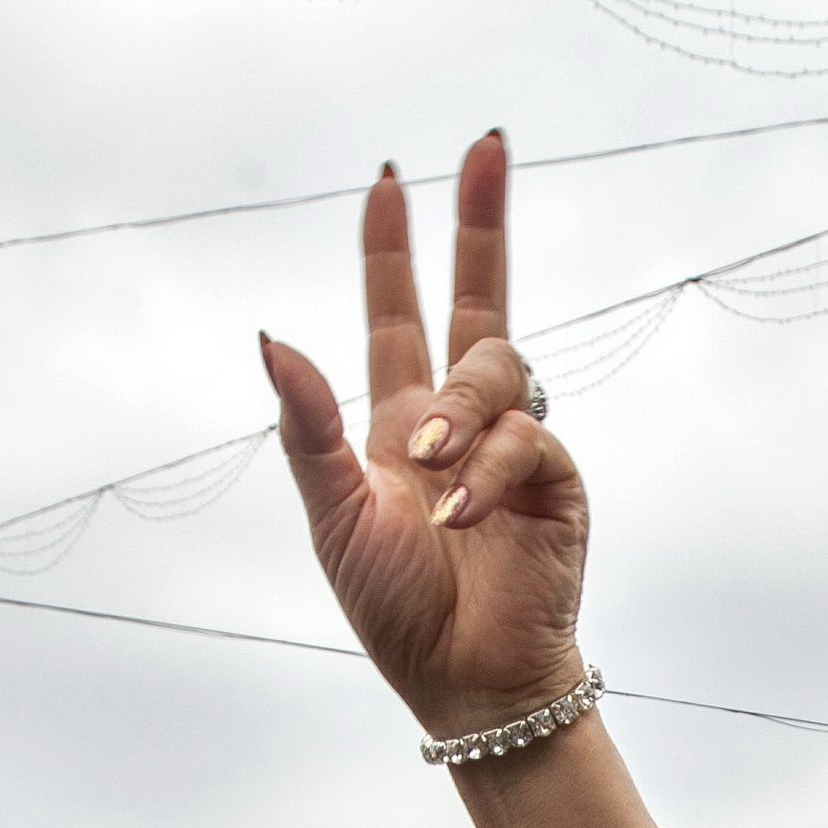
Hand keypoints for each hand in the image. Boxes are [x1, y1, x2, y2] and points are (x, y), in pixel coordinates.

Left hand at [260, 136, 583, 740]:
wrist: (464, 680)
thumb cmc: (396, 609)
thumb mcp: (334, 512)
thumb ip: (308, 426)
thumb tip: (271, 338)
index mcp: (400, 420)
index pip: (398, 314)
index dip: (392, 251)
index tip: (390, 181)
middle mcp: (462, 421)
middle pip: (480, 297)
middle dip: (482, 221)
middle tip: (487, 146)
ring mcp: (515, 445)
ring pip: (497, 366)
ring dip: (458, 406)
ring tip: (429, 466)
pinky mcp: (556, 480)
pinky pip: (527, 438)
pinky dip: (487, 469)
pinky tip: (461, 511)